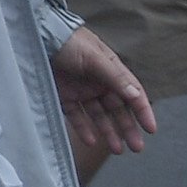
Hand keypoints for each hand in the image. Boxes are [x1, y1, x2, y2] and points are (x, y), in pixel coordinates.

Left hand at [52, 25, 157, 161]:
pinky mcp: (63, 96)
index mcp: (111, 69)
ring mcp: (81, 90)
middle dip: (128, 128)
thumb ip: (115, 77)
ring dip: (109, 132)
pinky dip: (83, 128)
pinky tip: (91, 140)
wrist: (35, 37)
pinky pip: (77, 116)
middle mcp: (98, 81)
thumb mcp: (94, 58)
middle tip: (137, 147)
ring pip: (99, 115)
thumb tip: (136, 95)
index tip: (151, 129)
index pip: (132, 93)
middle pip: (118, 109)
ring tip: (118, 149)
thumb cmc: (68, 41)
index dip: (143, 111)